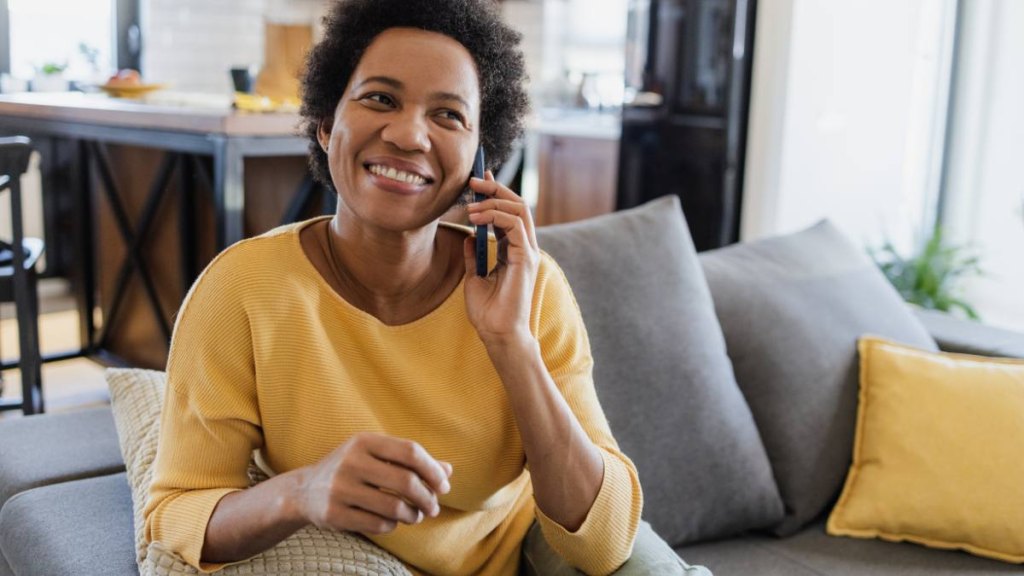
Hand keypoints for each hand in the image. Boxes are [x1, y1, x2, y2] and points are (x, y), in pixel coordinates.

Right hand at [298, 432, 451, 534]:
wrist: (304, 491)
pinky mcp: (334, 514)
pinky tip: (391, 521)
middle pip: (406, 481)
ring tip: (415, 515)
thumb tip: (448, 470)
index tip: (443, 486)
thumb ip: (411, 461)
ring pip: (394, 507)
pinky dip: (392, 526)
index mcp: (364, 441)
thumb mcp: (377, 457)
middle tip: (433, 507)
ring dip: (413, 515)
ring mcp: (340, 488)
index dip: (433, 470)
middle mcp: (351, 462)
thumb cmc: (353, 470)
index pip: (410, 451)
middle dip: (427, 497)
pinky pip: (378, 524)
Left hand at [463, 170, 539, 345]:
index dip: (495, 193)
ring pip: (520, 210)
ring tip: (470, 206)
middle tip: (473, 180)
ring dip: (494, 202)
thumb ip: (473, 256)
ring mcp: (528, 253)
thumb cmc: (488, 312)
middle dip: (495, 189)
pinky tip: (477, 220)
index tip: (477, 180)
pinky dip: (496, 217)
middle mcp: (525, 248)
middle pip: (517, 205)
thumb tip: (467, 237)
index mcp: (515, 250)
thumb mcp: (473, 277)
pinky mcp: (526, 259)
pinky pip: (517, 227)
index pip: (509, 213)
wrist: (497, 334)